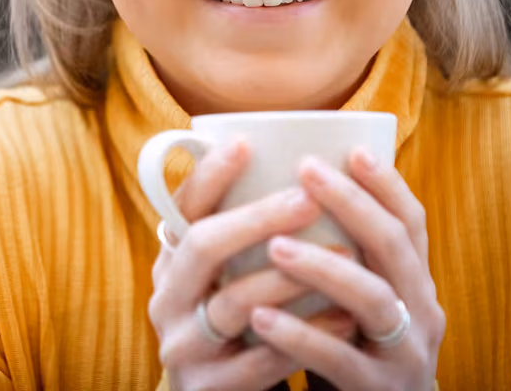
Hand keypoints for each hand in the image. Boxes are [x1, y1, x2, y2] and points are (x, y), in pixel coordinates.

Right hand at [148, 140, 359, 390]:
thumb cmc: (238, 325)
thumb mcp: (224, 277)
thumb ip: (243, 234)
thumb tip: (289, 160)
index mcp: (170, 263)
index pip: (181, 209)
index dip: (208, 175)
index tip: (244, 143)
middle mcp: (166, 299)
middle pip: (203, 246)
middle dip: (258, 217)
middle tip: (308, 198)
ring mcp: (182, 346)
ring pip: (233, 304)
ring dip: (291, 278)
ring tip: (343, 257)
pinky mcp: (206, 389)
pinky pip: (259, 361)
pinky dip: (304, 336)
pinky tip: (343, 319)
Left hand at [248, 149, 445, 390]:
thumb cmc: (350, 352)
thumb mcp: (355, 302)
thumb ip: (341, 256)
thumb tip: (288, 186)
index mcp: (415, 285)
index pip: (411, 223)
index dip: (386, 184)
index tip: (352, 149)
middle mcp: (422, 314)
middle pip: (394, 247)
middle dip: (352, 203)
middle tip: (306, 171)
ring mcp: (405, 355)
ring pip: (373, 299)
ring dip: (323, 267)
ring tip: (275, 246)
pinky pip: (339, 359)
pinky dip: (299, 335)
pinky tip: (260, 317)